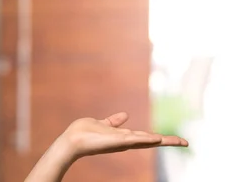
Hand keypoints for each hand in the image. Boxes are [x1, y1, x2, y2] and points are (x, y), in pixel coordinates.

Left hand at [61, 112, 187, 159]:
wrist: (72, 140)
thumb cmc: (84, 133)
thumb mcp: (103, 123)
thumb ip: (114, 121)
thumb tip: (125, 115)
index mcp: (124, 137)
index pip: (146, 137)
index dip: (161, 138)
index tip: (178, 140)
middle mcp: (126, 141)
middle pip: (151, 141)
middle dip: (168, 141)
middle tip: (185, 142)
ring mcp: (121, 142)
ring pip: (145, 140)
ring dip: (160, 140)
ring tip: (178, 141)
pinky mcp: (115, 141)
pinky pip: (133, 140)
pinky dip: (145, 139)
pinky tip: (157, 138)